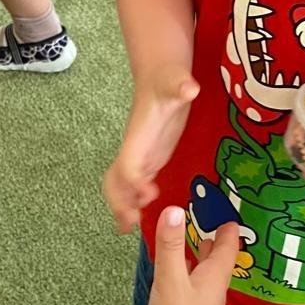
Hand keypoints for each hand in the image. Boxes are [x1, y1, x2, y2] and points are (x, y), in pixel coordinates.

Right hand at [103, 65, 198, 232]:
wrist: (160, 76)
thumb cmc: (168, 79)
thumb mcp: (176, 81)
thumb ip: (181, 86)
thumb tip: (190, 88)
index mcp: (138, 135)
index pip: (129, 163)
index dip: (134, 181)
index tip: (150, 193)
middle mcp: (133, 149)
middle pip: (114, 180)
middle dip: (118, 202)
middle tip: (131, 223)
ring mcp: (139, 155)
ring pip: (119, 186)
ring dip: (121, 206)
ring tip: (129, 228)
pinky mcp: (149, 159)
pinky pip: (133, 186)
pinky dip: (132, 203)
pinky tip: (139, 219)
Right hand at [139, 207, 237, 304]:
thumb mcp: (171, 280)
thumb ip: (171, 245)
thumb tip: (174, 209)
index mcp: (214, 279)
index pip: (228, 247)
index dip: (229, 228)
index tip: (229, 210)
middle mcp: (212, 291)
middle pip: (219, 259)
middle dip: (216, 239)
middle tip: (212, 218)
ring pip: (204, 273)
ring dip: (202, 254)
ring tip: (196, 237)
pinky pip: (190, 285)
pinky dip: (186, 270)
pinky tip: (176, 269)